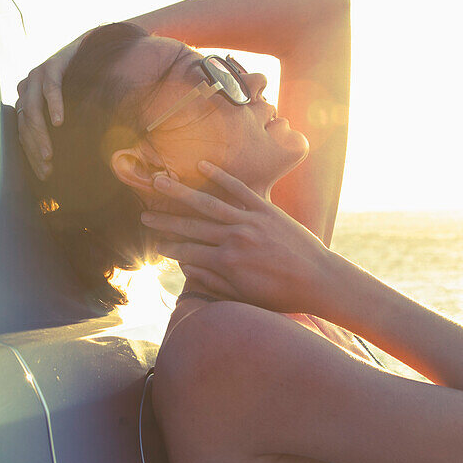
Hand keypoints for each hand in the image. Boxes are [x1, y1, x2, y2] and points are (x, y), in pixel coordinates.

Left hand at [15, 32, 85, 179]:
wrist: (92, 49)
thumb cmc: (81, 85)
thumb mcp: (68, 110)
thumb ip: (60, 130)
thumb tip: (62, 161)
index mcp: (26, 102)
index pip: (23, 134)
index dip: (32, 155)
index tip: (44, 175)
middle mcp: (27, 89)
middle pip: (25, 125)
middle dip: (35, 150)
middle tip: (48, 169)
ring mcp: (36, 76)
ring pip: (32, 110)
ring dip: (41, 134)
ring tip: (50, 154)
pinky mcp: (52, 65)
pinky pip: (50, 88)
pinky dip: (54, 106)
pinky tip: (59, 122)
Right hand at [141, 161, 340, 313]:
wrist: (320, 280)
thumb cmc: (282, 294)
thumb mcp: (244, 296)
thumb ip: (213, 282)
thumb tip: (186, 268)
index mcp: (227, 263)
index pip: (187, 251)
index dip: (168, 247)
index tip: (153, 242)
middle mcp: (234, 238)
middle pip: (190, 225)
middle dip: (164, 220)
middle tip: (143, 214)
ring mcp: (250, 220)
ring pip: (207, 203)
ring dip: (180, 192)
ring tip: (159, 182)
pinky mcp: (266, 208)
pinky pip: (239, 188)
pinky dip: (220, 176)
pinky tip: (201, 166)